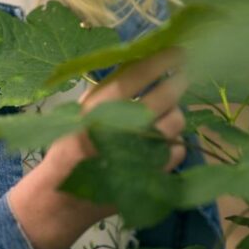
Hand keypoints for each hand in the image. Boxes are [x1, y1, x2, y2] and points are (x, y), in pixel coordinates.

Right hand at [7, 48, 186, 248]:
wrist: (65, 198)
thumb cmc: (70, 145)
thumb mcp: (80, 111)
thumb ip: (108, 89)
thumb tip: (143, 61)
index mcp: (99, 107)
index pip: (137, 75)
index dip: (161, 59)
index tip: (178, 49)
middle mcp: (121, 127)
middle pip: (165, 97)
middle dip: (179, 81)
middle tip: (183, 74)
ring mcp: (139, 152)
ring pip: (176, 122)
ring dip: (176, 112)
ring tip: (169, 109)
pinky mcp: (152, 174)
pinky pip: (178, 149)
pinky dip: (174, 142)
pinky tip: (163, 139)